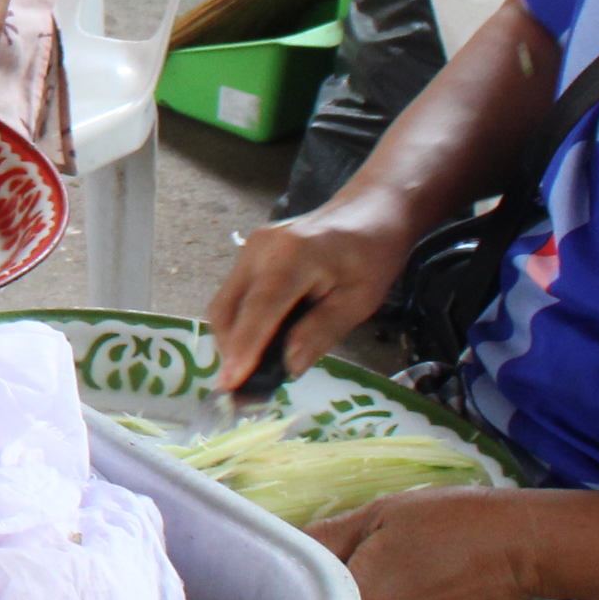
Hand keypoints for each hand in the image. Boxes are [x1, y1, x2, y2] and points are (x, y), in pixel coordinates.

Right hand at [205, 198, 418, 398]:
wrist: (369, 211)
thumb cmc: (373, 256)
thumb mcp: (359, 301)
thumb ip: (320, 332)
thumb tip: (287, 367)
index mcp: (292, 258)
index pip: (258, 311)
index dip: (243, 350)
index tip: (230, 384)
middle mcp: (260, 249)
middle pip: (229, 309)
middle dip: (231, 351)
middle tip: (245, 388)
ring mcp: (250, 247)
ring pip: (225, 303)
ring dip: (234, 339)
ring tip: (252, 370)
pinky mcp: (249, 252)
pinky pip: (234, 294)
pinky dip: (241, 323)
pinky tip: (259, 342)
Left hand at [312, 486, 542, 599]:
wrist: (522, 544)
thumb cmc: (451, 520)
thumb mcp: (381, 514)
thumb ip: (330, 537)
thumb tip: (291, 545)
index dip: (312, 580)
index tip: (317, 558)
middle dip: (347, 583)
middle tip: (367, 548)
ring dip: (377, 593)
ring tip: (404, 558)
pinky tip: (426, 576)